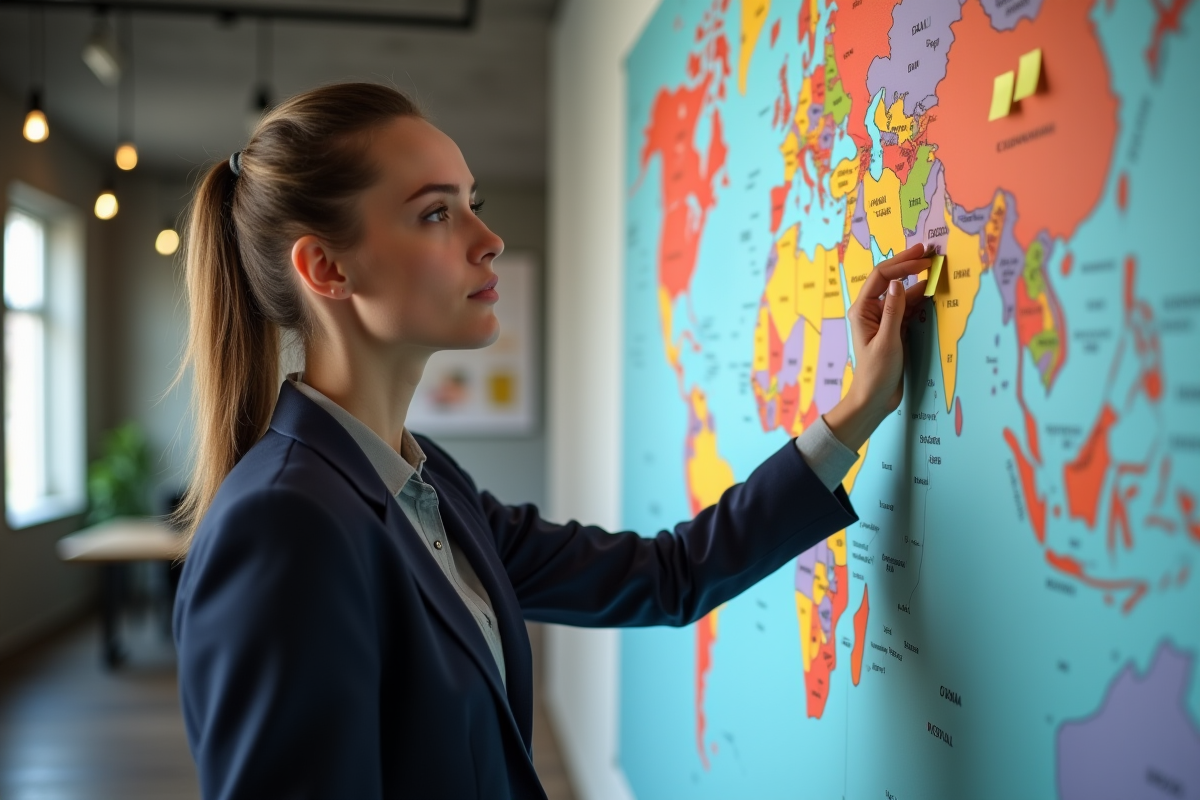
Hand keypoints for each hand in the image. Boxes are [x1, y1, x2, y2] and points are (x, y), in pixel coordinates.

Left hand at [825, 243, 931, 450]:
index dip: (902, 265)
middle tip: (929, 251)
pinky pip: (906, 306)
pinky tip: (931, 290)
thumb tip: (897, 282)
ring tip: (935, 266)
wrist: (874, 398)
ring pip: (900, 292)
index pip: (881, 277)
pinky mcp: (893, 328)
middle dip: (907, 264)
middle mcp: (870, 310)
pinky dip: (919, 297)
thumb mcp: (888, 341)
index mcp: (862, 310)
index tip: (923, 259)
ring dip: (916, 280)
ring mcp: (882, 318)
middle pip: (889, 279)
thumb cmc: (877, 373)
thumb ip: (893, 311)